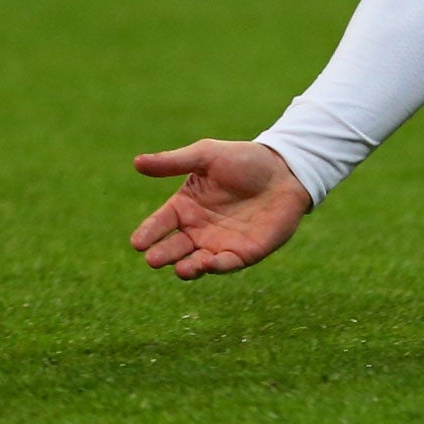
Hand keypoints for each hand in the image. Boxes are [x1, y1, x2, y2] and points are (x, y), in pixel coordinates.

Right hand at [130, 139, 311, 280]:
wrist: (287, 169)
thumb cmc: (245, 160)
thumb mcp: (207, 155)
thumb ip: (174, 162)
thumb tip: (136, 162)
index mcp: (184, 207)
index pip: (158, 224)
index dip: (147, 233)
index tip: (137, 242)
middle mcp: (197, 229)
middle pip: (173, 248)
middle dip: (162, 256)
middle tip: (153, 259)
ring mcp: (218, 243)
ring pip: (196, 262)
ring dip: (188, 267)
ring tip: (182, 268)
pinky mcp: (243, 253)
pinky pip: (226, 264)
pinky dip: (217, 266)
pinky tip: (210, 263)